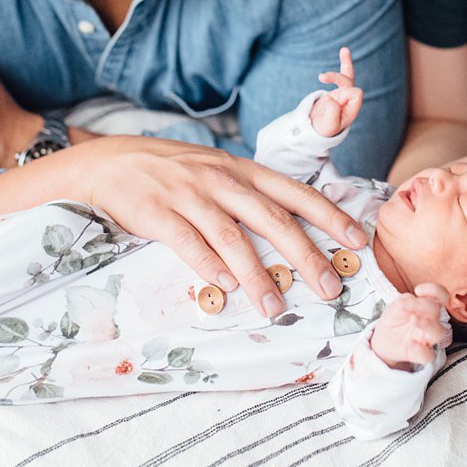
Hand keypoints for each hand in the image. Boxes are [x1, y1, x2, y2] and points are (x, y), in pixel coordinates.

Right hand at [3, 135, 369, 318]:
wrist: (110, 161)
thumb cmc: (173, 172)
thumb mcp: (218, 171)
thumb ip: (252, 195)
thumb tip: (294, 230)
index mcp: (242, 171)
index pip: (295, 192)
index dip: (328, 216)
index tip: (356, 240)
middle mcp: (222, 180)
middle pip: (272, 219)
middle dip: (305, 255)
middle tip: (330, 286)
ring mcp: (189, 196)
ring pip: (232, 237)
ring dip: (257, 274)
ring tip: (276, 305)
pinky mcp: (157, 213)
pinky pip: (187, 241)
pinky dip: (208, 265)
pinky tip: (223, 288)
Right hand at [309, 46, 362, 137]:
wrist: (315, 129)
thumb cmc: (323, 129)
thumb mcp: (327, 126)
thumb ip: (331, 114)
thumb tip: (331, 98)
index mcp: (352, 109)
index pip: (356, 94)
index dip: (344, 94)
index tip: (329, 101)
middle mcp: (350, 101)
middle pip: (350, 83)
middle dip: (337, 78)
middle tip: (321, 78)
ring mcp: (344, 94)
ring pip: (347, 77)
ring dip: (334, 74)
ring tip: (321, 76)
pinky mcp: (337, 90)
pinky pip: (344, 73)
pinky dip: (345, 62)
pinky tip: (344, 50)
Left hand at [370, 283, 451, 367]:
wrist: (382, 338)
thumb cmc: (394, 319)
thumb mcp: (396, 306)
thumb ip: (405, 301)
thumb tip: (412, 299)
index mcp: (427, 307)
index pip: (440, 296)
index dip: (435, 291)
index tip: (418, 290)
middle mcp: (430, 322)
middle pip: (439, 312)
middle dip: (425, 306)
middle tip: (409, 305)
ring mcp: (426, 338)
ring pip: (439, 333)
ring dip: (428, 325)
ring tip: (414, 321)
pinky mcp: (419, 354)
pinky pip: (428, 355)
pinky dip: (421, 350)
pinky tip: (411, 343)